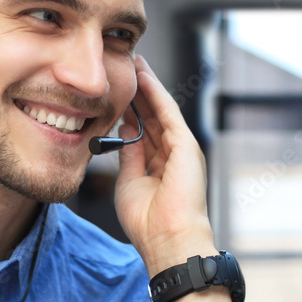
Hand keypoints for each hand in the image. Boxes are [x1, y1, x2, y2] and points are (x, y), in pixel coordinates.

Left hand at [115, 55, 214, 275]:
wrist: (167, 238)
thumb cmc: (147, 222)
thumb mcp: (129, 182)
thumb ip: (129, 156)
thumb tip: (124, 132)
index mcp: (158, 165)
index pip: (142, 130)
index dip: (129, 109)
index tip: (115, 91)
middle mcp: (172, 154)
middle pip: (152, 115)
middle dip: (138, 92)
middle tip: (124, 67)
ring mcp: (181, 148)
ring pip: (160, 109)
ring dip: (147, 85)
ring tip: (134, 62)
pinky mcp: (186, 145)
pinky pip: (168, 113)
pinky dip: (156, 93)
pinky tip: (144, 76)